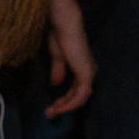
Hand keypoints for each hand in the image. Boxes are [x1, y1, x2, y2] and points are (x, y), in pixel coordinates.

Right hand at [44, 0, 95, 115]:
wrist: (65, 25)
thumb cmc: (60, 35)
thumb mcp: (57, 57)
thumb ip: (59, 70)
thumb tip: (56, 83)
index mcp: (82, 68)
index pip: (77, 90)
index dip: (65, 100)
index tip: (51, 105)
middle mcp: (88, 72)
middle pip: (79, 97)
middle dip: (64, 106)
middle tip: (50, 113)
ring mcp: (88, 74)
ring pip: (80, 98)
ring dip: (65, 106)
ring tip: (51, 111)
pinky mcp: (85, 74)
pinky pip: (80, 95)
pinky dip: (70, 103)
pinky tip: (59, 106)